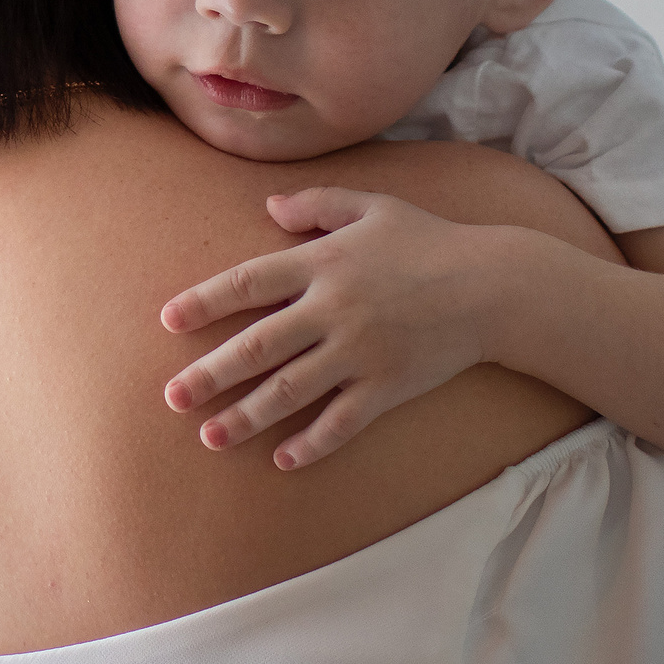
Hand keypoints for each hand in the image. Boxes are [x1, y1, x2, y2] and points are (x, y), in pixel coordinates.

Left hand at [160, 186, 498, 469]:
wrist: (495, 286)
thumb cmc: (430, 241)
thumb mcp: (373, 207)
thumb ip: (318, 203)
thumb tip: (269, 207)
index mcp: (323, 262)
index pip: (248, 282)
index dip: (204, 301)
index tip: (169, 320)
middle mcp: (333, 309)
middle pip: (258, 345)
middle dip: (210, 373)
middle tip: (172, 397)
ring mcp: (360, 352)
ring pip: (291, 390)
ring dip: (246, 416)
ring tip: (210, 436)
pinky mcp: (388, 385)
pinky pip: (342, 422)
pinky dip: (312, 444)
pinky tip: (282, 460)